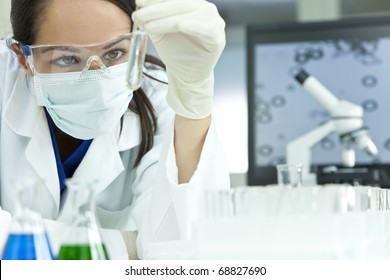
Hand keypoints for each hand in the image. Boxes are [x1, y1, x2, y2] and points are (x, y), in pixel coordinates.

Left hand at [133, 0, 225, 118]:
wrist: (187, 74)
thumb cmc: (177, 52)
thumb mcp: (160, 32)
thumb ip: (152, 19)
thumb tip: (139, 8)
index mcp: (192, 4)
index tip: (138, 2)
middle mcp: (205, 9)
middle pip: (181, 3)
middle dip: (157, 9)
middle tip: (140, 14)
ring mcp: (214, 22)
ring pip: (191, 14)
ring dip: (168, 19)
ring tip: (150, 26)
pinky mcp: (218, 38)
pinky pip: (207, 29)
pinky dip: (195, 26)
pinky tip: (182, 25)